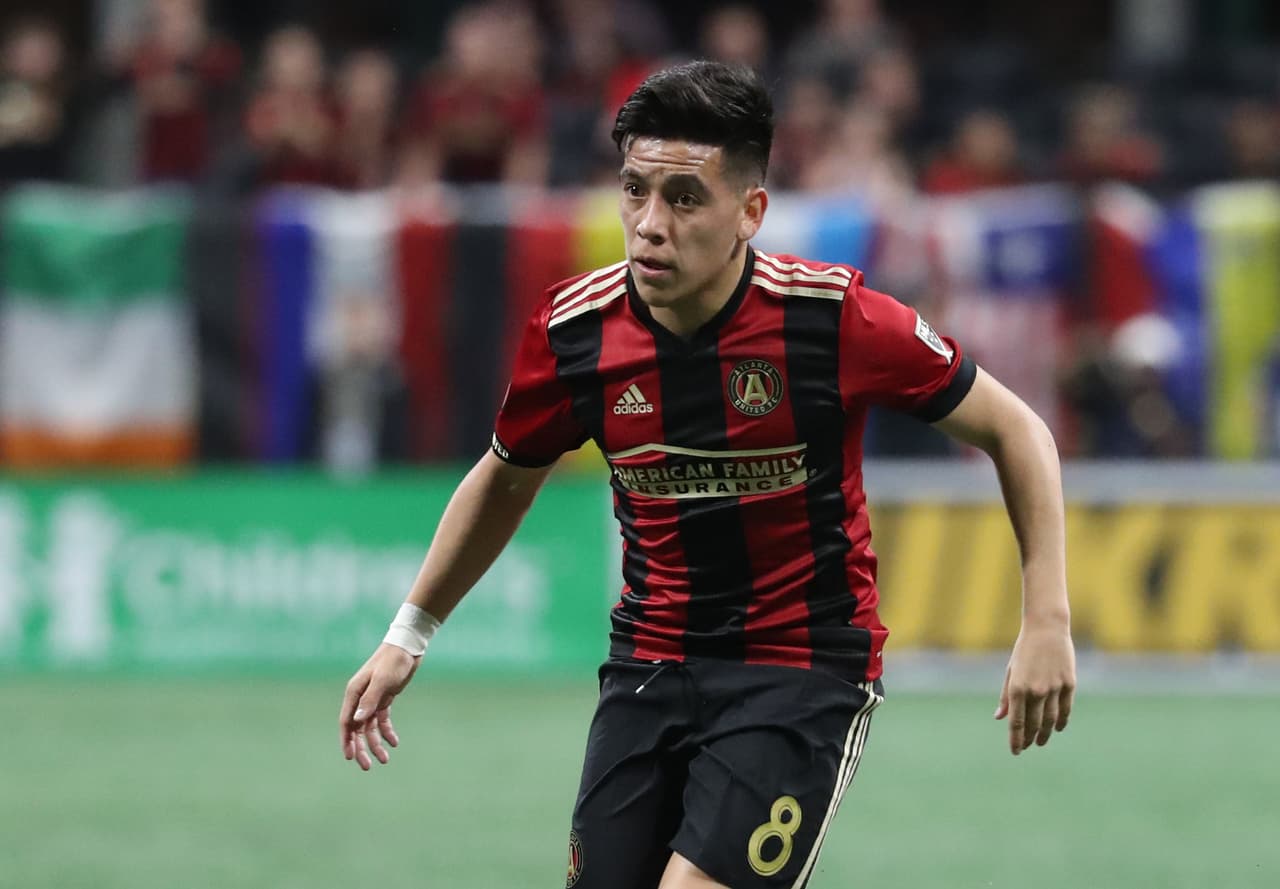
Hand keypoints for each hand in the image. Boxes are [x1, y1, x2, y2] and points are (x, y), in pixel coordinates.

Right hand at [339, 643, 420, 769]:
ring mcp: (372, 699)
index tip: (351, 757)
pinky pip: (382, 720)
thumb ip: (370, 700)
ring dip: (375, 743)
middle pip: (356, 729)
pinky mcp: (384, 698)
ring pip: (369, 727)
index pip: (346, 722)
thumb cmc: (393, 661)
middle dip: (361, 748)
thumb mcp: (382, 680)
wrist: (407, 647)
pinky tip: (394, 742)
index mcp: (354, 693)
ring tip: (385, 759)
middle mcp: (360, 698)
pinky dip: (386, 731)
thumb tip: (357, 721)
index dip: (347, 741)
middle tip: (367, 766)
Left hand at [994, 622, 1075, 754]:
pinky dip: (1062, 721)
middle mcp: (1036, 691)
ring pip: (1051, 720)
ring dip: (1045, 734)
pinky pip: (1065, 709)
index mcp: (1017, 688)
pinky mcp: (1069, 683)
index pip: (1016, 722)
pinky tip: (1057, 728)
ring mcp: (1054, 688)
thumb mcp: (1010, 671)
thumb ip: (1006, 696)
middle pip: (1033, 724)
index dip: (1015, 739)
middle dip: (1028, 738)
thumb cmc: (1024, 650)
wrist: (1046, 628)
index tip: (1015, 751)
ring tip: (1040, 742)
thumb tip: (1000, 717)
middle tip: (1026, 747)